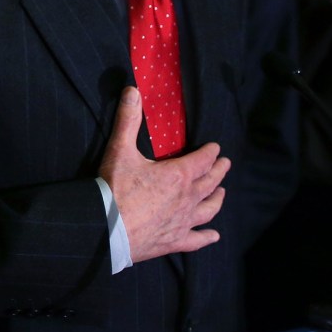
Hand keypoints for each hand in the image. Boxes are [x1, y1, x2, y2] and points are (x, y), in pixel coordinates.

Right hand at [99, 87, 229, 262]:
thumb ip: (128, 119)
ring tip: (221, 193)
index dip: (211, 152)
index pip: (202, 160)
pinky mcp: (175, 241)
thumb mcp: (120, 149)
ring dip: (217, 199)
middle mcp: (187, 198)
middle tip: (225, 164)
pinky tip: (214, 235)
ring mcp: (184, 222)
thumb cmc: (115, 188)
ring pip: (209, 209)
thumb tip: (132, 90)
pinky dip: (207, 236)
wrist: (107, 229)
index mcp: (178, 175)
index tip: (216, 147)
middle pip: (210, 183)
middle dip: (219, 171)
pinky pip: (197, 239)